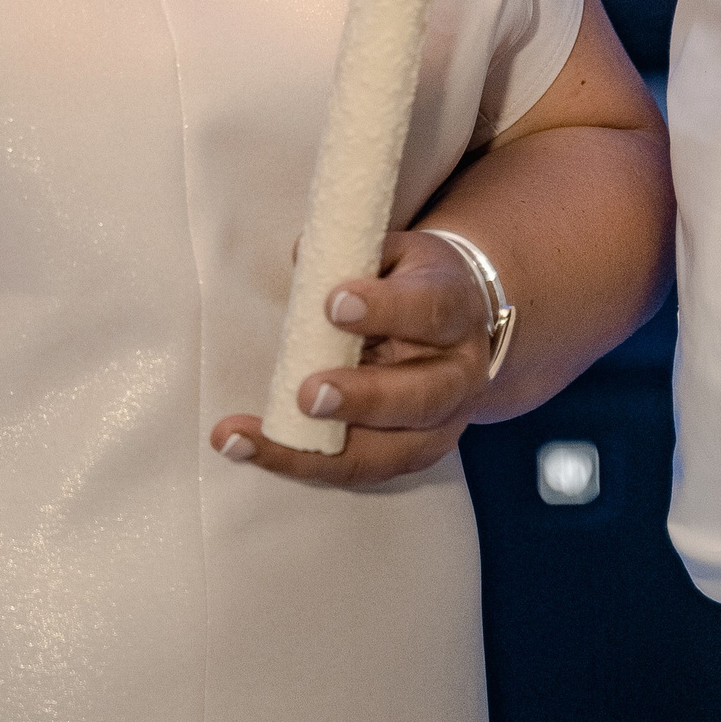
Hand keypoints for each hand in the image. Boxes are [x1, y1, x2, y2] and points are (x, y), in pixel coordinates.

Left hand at [209, 229, 492, 488]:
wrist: (465, 327)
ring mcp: (442, 424)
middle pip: (419, 397)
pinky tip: (260, 452)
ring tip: (255, 441)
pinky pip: (363, 469)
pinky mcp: (416, 453)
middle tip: (307, 394)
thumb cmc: (415, 281)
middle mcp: (458, 374)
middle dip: (361, 400)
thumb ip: (353, 254)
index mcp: (456, 309)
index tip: (333, 304)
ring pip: (389, 452)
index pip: (429, 310)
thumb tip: (300, 257)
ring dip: (318, 452)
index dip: (385, 309)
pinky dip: (308, 464)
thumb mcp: (398, 252)